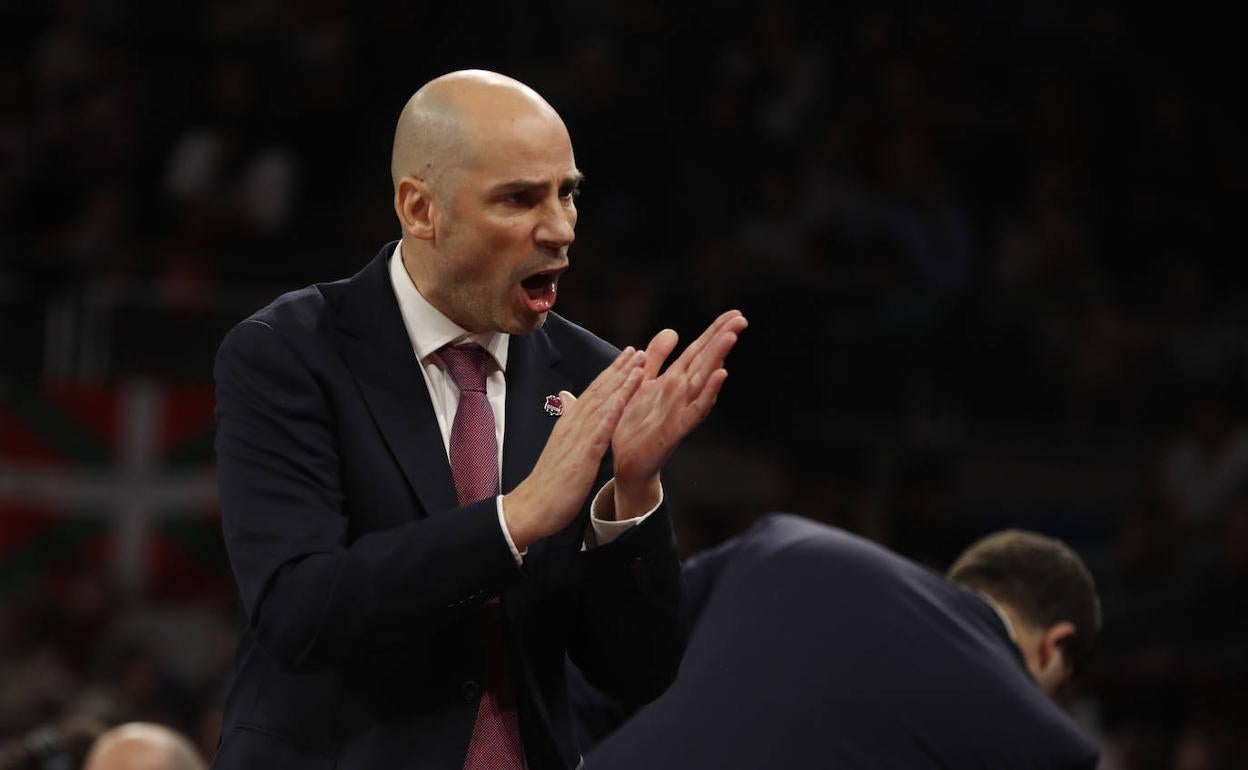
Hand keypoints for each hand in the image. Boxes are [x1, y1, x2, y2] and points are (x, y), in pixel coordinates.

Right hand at [502, 347, 645, 549]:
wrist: (532, 507)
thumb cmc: (549, 481)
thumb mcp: (560, 446)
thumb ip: (566, 421)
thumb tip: (566, 398)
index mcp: (569, 424)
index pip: (592, 393)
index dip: (610, 374)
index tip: (626, 357)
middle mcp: (572, 425)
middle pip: (598, 391)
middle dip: (618, 369)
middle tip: (636, 350)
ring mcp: (577, 438)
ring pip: (602, 404)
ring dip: (621, 382)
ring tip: (638, 363)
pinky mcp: (582, 455)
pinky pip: (600, 430)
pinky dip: (612, 411)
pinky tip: (625, 398)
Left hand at [609, 310, 747, 518]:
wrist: (628, 462)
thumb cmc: (636, 424)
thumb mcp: (643, 383)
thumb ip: (657, 358)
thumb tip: (673, 331)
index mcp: (675, 379)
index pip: (698, 349)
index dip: (714, 330)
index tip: (734, 313)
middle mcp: (683, 392)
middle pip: (705, 360)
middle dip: (722, 339)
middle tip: (742, 319)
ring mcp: (682, 409)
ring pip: (704, 378)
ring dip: (718, 358)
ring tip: (731, 337)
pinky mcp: (678, 428)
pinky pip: (696, 408)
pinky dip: (709, 392)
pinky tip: (720, 375)